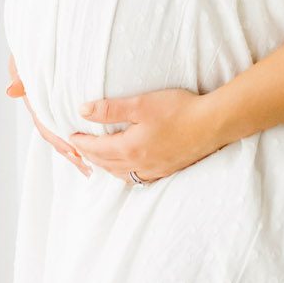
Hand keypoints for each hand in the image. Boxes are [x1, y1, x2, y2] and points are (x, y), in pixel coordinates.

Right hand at [6, 52, 95, 176]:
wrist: (43, 36)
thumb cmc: (33, 45)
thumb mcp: (25, 58)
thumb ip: (20, 73)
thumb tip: (11, 90)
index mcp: (37, 101)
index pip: (46, 126)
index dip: (60, 140)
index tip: (74, 152)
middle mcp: (46, 107)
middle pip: (57, 136)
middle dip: (72, 152)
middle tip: (87, 167)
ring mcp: (56, 106)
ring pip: (66, 132)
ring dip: (79, 149)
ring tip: (92, 166)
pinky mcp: (68, 103)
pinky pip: (76, 122)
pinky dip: (85, 136)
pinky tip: (98, 147)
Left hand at [64, 88, 222, 185]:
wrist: (212, 124)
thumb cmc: (178, 110)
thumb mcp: (141, 104)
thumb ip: (110, 109)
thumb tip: (83, 111)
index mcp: (129, 148)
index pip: (96, 149)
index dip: (81, 143)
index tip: (71, 137)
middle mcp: (139, 164)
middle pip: (106, 164)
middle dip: (90, 157)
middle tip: (79, 149)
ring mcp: (154, 170)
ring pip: (121, 174)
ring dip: (106, 168)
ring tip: (98, 160)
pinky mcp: (167, 170)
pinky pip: (138, 178)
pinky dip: (125, 174)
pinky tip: (127, 169)